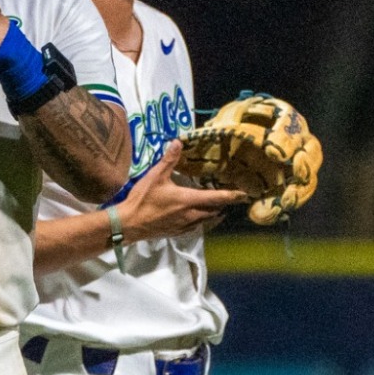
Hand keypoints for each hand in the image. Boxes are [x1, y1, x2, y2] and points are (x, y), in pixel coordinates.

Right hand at [116, 142, 246, 241]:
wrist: (129, 224)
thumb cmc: (143, 199)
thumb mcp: (155, 176)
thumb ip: (169, 160)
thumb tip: (178, 142)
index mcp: (188, 200)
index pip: (216, 197)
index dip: (231, 196)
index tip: (244, 194)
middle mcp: (191, 215)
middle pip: (215, 211)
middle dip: (224, 205)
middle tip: (230, 197)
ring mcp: (185, 225)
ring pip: (207, 220)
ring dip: (214, 213)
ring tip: (219, 207)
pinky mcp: (178, 232)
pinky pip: (197, 226)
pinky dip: (203, 220)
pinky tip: (199, 217)